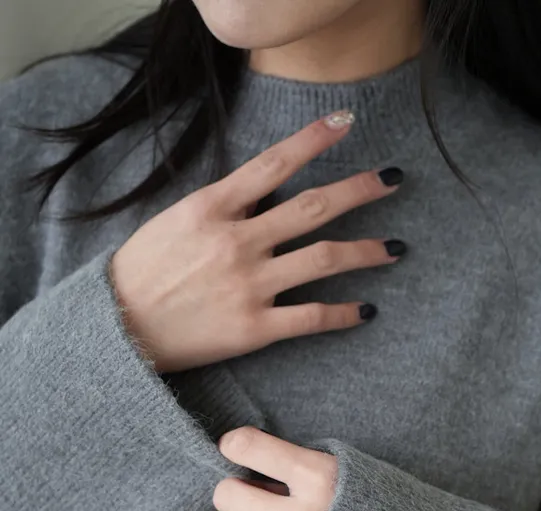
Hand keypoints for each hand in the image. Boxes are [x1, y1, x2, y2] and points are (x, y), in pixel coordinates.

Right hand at [108, 111, 405, 373]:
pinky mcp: (255, 329)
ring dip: (365, 251)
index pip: (274, 164)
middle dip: (359, 191)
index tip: (346, 123)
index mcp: (213, 208)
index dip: (313, 140)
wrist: (117, 328)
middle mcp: (238, 241)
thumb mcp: (176, 220)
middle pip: (313, 208)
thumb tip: (264, 192)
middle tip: (393, 181)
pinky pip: (312, 317)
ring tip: (395, 248)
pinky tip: (367, 310)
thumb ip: (223, 205)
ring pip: (323, 259)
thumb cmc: (142, 272)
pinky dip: (344, 314)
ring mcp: (249, 285)